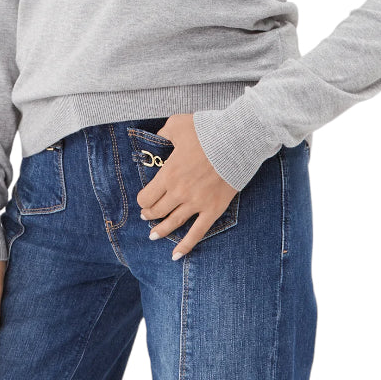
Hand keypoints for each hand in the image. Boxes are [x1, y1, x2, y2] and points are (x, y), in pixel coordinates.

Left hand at [135, 113, 237, 260]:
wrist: (237, 140)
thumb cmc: (207, 130)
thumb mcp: (179, 124)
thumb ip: (165, 133)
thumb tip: (159, 138)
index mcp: (169, 173)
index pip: (147, 196)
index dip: (143, 200)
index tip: (144, 200)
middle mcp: (179, 192)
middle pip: (158, 211)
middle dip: (149, 214)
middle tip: (147, 215)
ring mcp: (196, 203)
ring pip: (173, 223)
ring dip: (161, 230)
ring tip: (153, 235)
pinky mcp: (213, 209)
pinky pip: (197, 232)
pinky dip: (185, 246)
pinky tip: (176, 255)